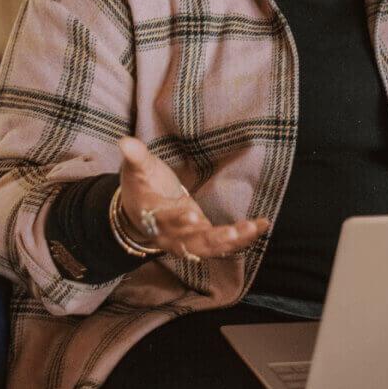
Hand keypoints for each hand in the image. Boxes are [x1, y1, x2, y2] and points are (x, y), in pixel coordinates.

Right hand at [117, 136, 269, 258]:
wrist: (140, 214)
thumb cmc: (142, 188)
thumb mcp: (137, 170)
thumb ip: (135, 157)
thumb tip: (125, 141)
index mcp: (153, 216)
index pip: (164, 220)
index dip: (176, 220)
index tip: (191, 215)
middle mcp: (171, 235)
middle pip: (191, 242)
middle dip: (212, 239)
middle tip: (232, 233)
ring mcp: (188, 240)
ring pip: (210, 247)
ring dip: (233, 241)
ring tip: (253, 228)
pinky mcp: (203, 239)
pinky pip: (224, 244)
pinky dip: (243, 238)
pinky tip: (262, 225)